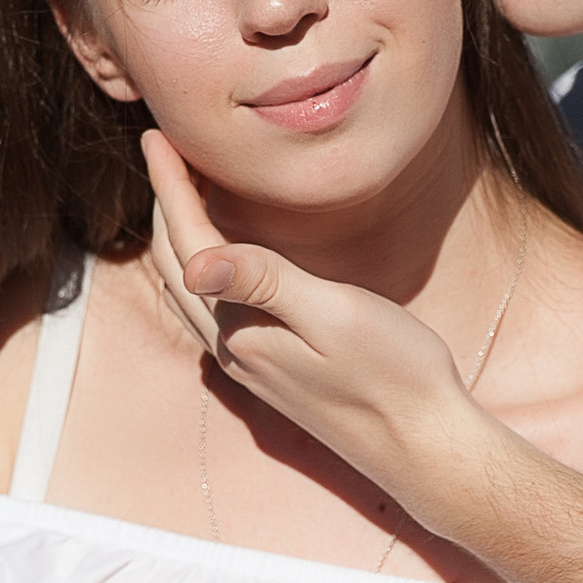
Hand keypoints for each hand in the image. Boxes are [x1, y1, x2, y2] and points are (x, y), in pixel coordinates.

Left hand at [144, 132, 470, 514]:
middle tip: (167, 152)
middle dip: (166, 205)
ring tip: (186, 189)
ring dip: (182, 236)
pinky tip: (227, 253)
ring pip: (192, 290)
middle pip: (177, 265)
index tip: (159, 137)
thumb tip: (195, 264)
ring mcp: (250, 365)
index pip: (189, 244)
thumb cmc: (394, 375)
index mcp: (242, 330)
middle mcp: (234, 349)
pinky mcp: (272, 372)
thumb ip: (265, 284)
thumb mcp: (335, 317)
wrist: (423, 445)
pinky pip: (217, 310)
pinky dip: (207, 267)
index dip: (171, 186)